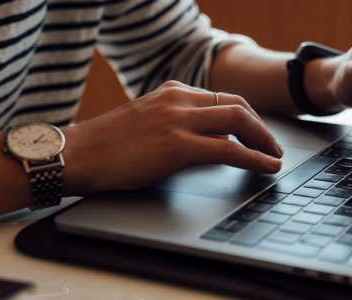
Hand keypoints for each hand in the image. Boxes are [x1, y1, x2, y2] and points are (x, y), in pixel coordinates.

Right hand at [63, 81, 282, 192]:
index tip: (257, 131)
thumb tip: (211, 139)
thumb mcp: (147, 121)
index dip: (247, 116)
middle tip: (272, 145)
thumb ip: (178, 122)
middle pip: (237, 105)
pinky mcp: (177, 145)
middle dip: (261, 127)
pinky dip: (254, 158)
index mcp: (172, 92)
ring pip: (239, 122)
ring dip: (264, 140)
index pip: (223, 97)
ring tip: (274, 156)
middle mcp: (178, 99)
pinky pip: (228, 151)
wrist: (77, 153)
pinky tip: (266, 167)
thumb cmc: (106, 144)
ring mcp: (178, 120)